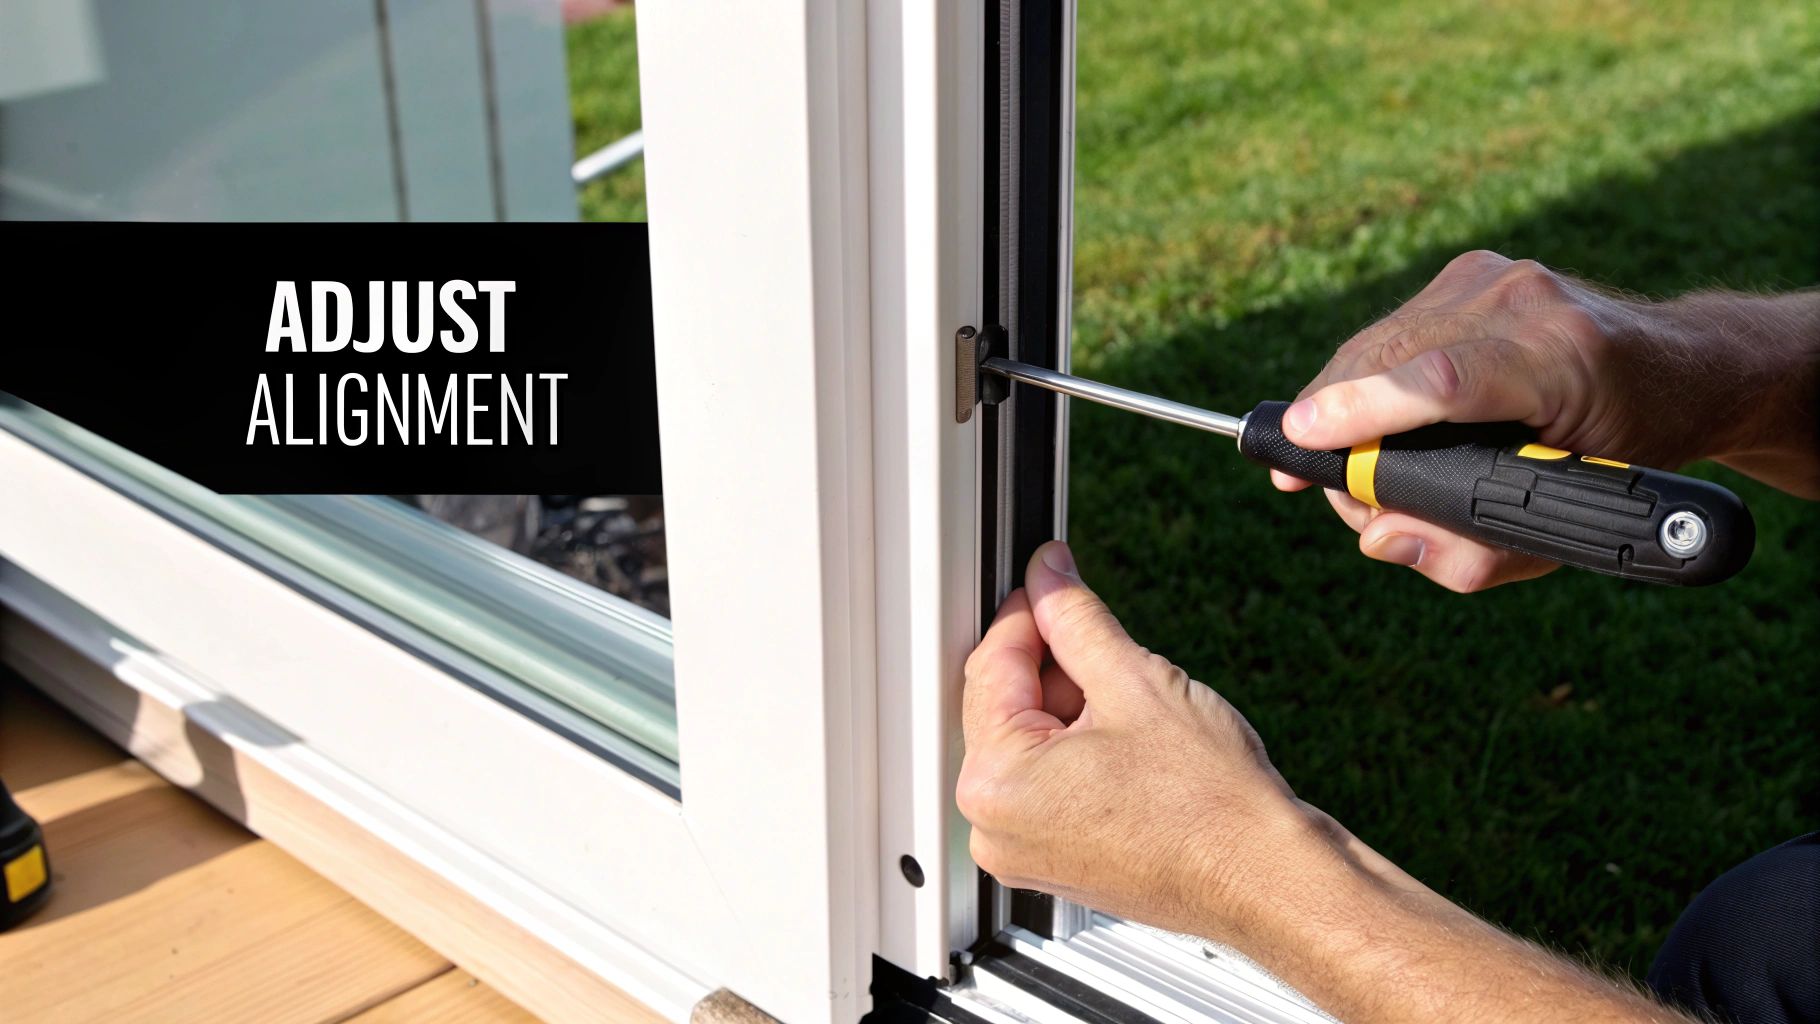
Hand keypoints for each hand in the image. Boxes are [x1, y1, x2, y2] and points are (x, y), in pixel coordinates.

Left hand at [956, 541, 1389, 936]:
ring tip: (1138, 709)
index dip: (1028, 611)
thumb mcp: (1136, 682)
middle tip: (1110, 647)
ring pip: (1030, 743)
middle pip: (1003, 707)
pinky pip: (1049, 784)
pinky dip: (1080, 751)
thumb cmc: (1212, 807)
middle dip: (1054, 666)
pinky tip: (1135, 746)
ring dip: (1071, 707)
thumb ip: (1076, 619)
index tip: (1050, 579)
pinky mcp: (1056, 862)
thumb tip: (1048, 576)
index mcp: (996, 783)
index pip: (989, 667)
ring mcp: (1023, 852)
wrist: (1266, 879)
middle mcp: (994, 827)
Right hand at [1275, 250, 1819, 590]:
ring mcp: (1493, 278)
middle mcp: (1526, 303)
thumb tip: (1380, 536)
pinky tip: (1376, 422)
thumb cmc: (1627, 457)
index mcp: (1566, 362)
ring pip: (1372, 347)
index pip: (1446, 380)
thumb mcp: (1571, 528)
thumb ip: (1473, 552)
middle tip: (1346, 503)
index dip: (1365, 409)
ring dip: (1343, 411)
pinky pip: (1386, 334)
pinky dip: (1365, 383)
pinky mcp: (1467, 272)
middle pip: (1387, 363)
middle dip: (1340, 438)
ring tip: (1367, 473)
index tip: (1302, 439)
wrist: (1684, 369)